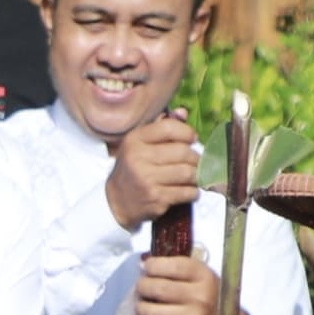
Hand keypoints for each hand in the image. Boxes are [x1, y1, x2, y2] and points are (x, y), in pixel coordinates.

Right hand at [103, 112, 201, 232]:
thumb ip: (161, 127)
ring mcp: (147, 180)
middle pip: (183, 152)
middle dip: (196, 157)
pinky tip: (190, 190)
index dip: (187, 132)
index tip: (193, 139)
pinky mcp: (156, 198)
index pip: (169, 128)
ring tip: (195, 175)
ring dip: (197, 175)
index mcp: (135, 140)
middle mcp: (138, 158)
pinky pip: (186, 192)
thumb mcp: (139, 143)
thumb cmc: (133, 167)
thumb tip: (183, 113)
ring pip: (188, 173)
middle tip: (197, 161)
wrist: (116, 201)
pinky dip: (193, 191)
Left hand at [132, 254, 224, 314]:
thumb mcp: (199, 274)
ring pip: (152, 312)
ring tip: (140, 303)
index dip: (153, 266)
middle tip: (140, 286)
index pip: (172, 266)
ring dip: (140, 307)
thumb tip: (143, 265)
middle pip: (158, 289)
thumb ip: (175, 267)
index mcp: (203, 276)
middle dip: (142, 286)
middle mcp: (200, 296)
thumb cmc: (206, 293)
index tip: (146, 267)